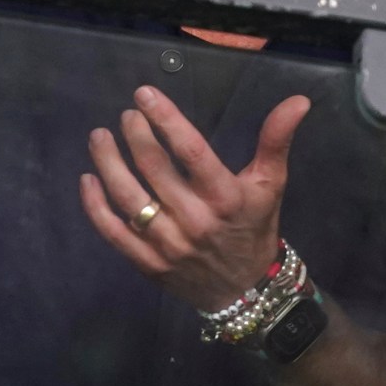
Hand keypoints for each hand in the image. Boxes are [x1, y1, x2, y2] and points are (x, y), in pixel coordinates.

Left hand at [80, 85, 308, 311]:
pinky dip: (95, 206)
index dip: (166, 119)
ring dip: (108, 163)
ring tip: (99, 136)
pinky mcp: (147, 263)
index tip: (144, 94)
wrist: (245, 292)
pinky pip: (112, 232)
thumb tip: (299, 100)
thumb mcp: (271, 183)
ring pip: (128, 198)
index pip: (191, 150)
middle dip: (135, 135)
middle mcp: (194, 220)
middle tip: (127, 114)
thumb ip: (277, 140)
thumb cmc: (255, 227)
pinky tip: (87, 179)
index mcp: (225, 196)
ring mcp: (167, 244)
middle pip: (154, 169)